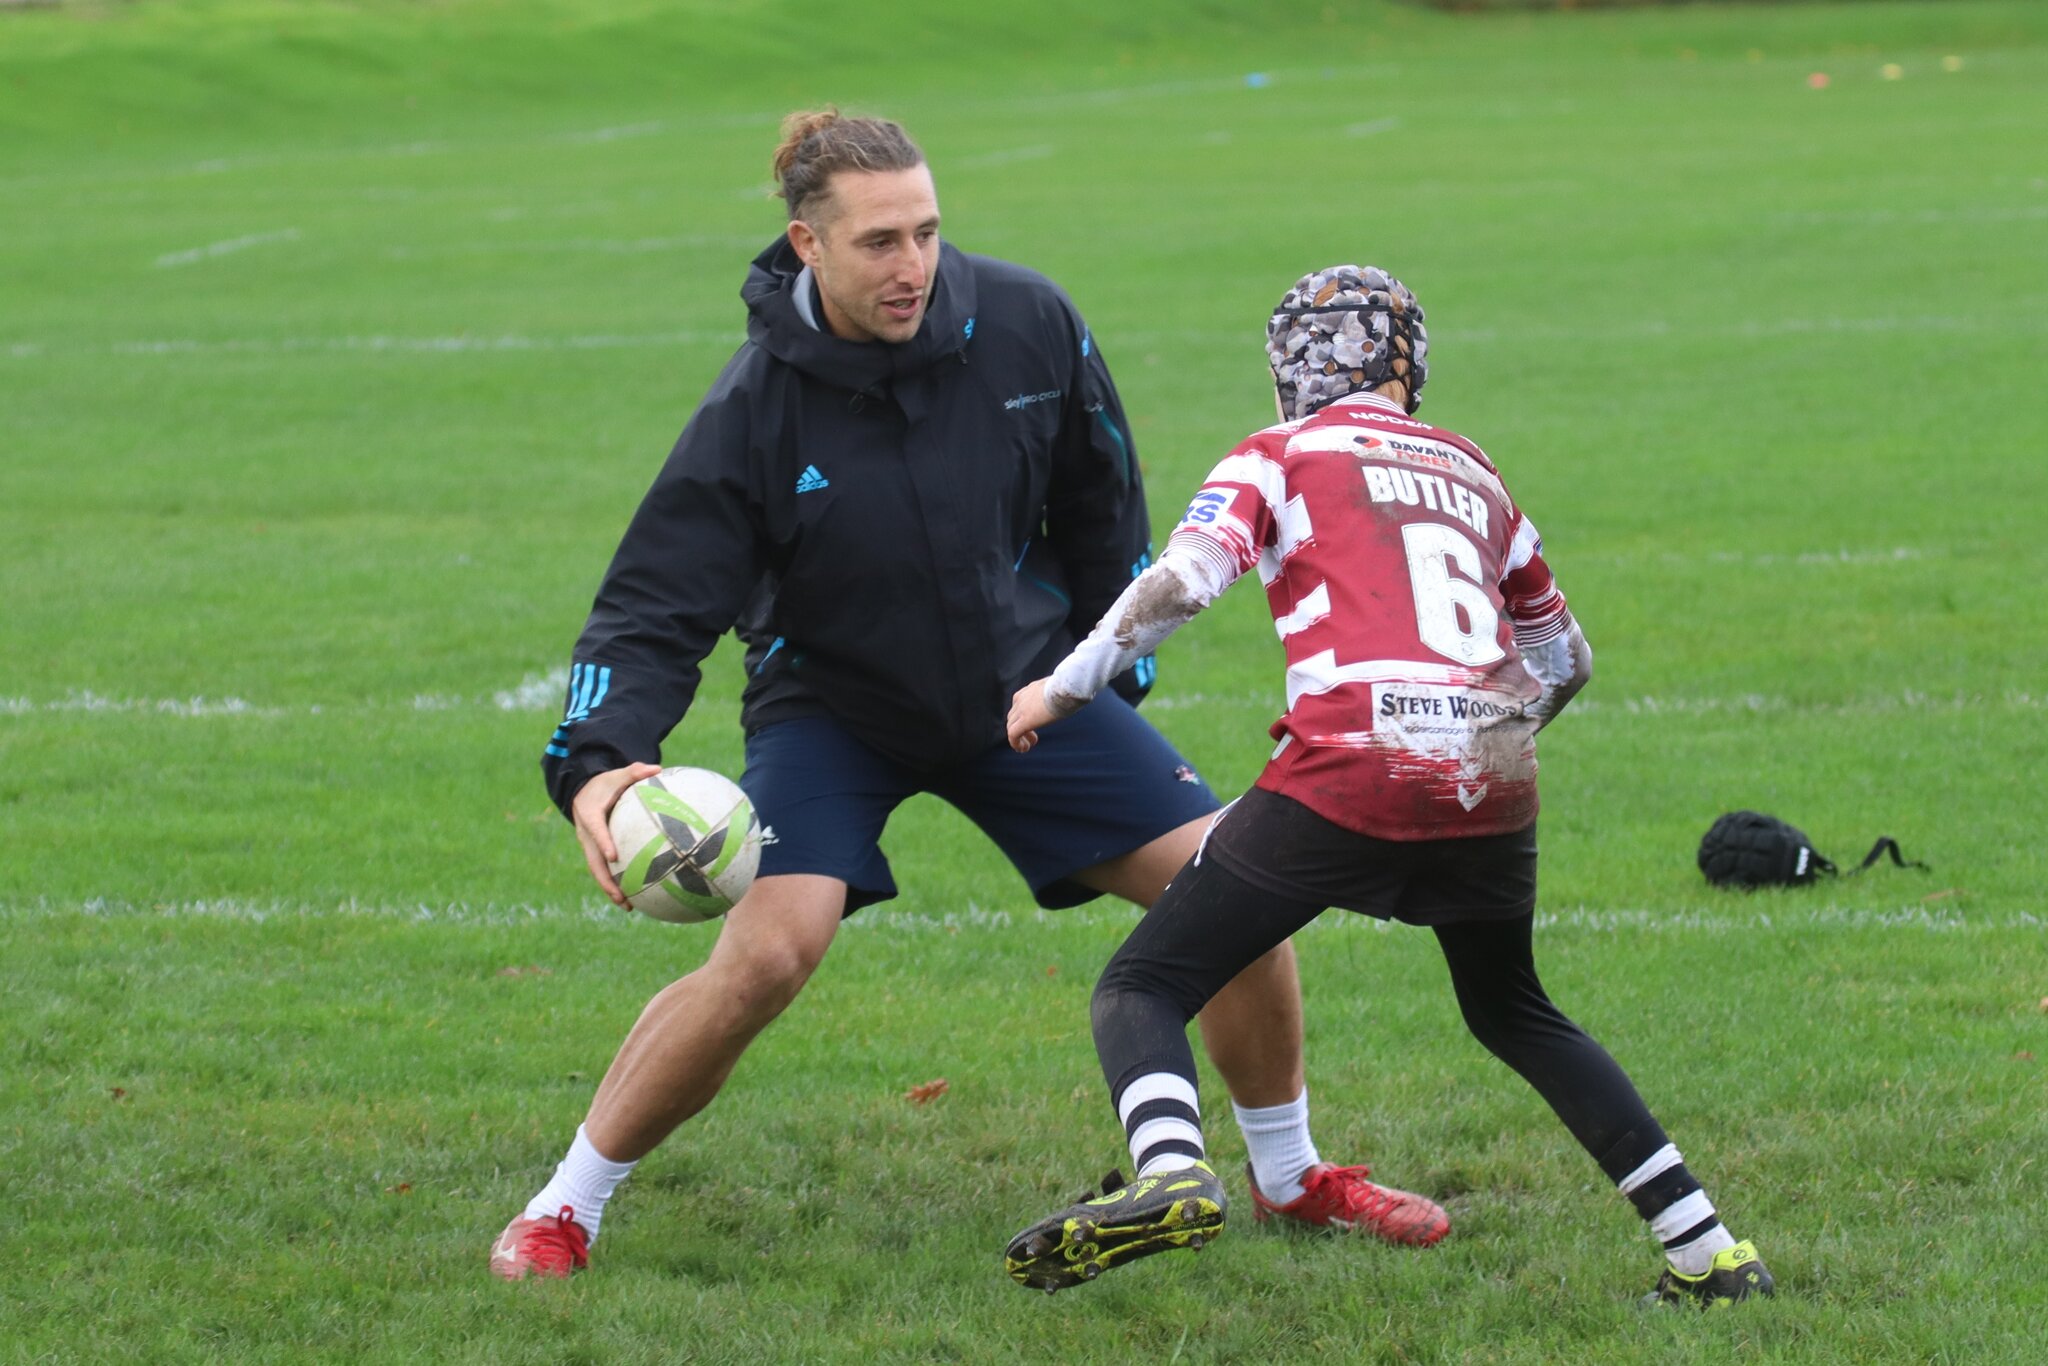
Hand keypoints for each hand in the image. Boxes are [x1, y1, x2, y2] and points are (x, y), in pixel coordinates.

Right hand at [570, 762, 662, 904]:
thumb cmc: (604, 784)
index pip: (596, 831)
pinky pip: (604, 869)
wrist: (583, 791)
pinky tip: (634, 896)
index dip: (603, 843)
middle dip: (605, 881)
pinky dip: (615, 883)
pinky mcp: (595, 852)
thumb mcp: (617, 775)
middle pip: (593, 862)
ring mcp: (589, 846)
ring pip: (597, 871)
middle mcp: (586, 834)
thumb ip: (635, 772)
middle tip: (620, 896)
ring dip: (610, 889)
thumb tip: (658, 768)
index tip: (613, 856)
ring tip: (628, 906)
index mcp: (589, 815)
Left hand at [1007, 678, 1067, 752]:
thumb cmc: (1071, 688)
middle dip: (1020, 728)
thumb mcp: (1061, 690)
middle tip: (1034, 737)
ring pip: (1011, 726)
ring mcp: (1021, 709)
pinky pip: (1013, 734)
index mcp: (1030, 690)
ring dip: (1019, 737)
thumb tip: (1071, 695)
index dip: (1023, 716)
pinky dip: (1016, 743)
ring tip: (1028, 746)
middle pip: (1013, 716)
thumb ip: (1059, 694)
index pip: (1019, 704)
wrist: (1068, 688)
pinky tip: (1023, 749)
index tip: (1035, 723)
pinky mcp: (1024, 721)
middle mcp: (1022, 698)